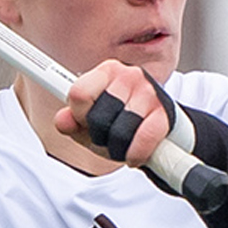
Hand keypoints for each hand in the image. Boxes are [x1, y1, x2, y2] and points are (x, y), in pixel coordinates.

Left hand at [55, 62, 174, 166]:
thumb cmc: (123, 123)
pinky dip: (136, 154)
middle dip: (98, 136)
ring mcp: (148, 92)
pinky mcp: (165, 112)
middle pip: (97, 117)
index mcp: (107, 71)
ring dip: (118, 148)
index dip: (79, 116)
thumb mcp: (92, 122)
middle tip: (107, 137)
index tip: (85, 122)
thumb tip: (62, 120)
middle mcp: (129, 75)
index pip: (79, 93)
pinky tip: (134, 155)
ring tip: (123, 145)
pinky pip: (143, 138)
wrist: (164, 130)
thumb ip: (73, 121)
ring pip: (119, 132)